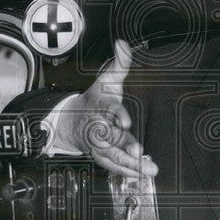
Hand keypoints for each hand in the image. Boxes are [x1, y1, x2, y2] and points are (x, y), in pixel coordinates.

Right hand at [54, 40, 156, 177]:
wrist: (71, 120)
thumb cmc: (94, 99)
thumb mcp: (106, 80)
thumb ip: (119, 64)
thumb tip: (123, 44)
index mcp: (101, 106)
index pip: (110, 109)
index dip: (118, 115)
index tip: (125, 122)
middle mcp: (98, 126)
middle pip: (112, 137)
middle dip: (125, 147)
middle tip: (139, 154)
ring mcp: (98, 143)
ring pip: (113, 155)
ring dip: (130, 164)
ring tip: (148, 170)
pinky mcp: (101, 155)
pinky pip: (112, 165)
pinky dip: (125, 171)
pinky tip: (140, 175)